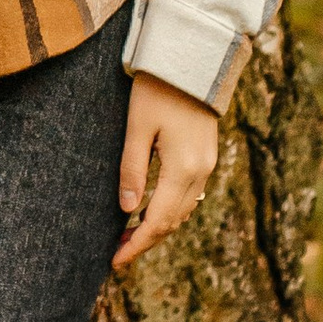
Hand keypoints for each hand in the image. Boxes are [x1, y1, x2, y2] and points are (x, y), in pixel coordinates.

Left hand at [112, 73, 219, 273]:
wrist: (192, 59)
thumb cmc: (158, 89)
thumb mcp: (137, 128)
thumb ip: (132, 170)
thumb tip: (128, 211)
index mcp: (182, 169)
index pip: (158, 221)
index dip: (136, 245)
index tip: (115, 261)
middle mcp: (200, 171)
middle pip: (173, 222)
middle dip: (145, 241)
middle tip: (117, 253)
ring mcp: (207, 164)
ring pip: (183, 210)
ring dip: (158, 227)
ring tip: (128, 236)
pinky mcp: (207, 155)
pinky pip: (190, 195)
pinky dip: (170, 210)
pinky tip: (151, 210)